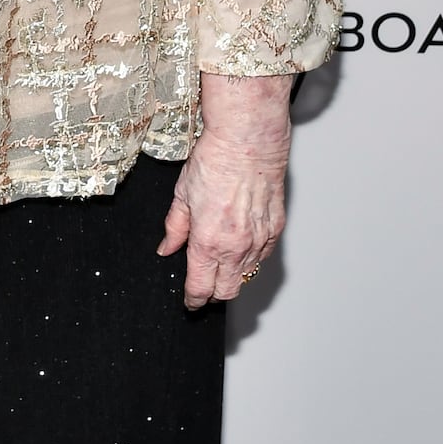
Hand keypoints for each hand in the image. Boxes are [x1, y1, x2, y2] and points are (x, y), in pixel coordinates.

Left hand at [157, 75, 292, 309]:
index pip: (200, 287)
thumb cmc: (215, 162)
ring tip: (221, 262)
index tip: (190, 301)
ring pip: (246, 276)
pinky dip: (251, 257)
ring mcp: (259, 240)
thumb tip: (167, 249)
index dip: (193, 300)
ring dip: (233, 275)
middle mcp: (235, 247)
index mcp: (207, 242)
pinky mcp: (276, 229)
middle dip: (213, 294)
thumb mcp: (182, 196)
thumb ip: (175, 229)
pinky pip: (263, 256)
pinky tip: (240, 245)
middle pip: (227, 291)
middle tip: (204, 287)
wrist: (248, 142)